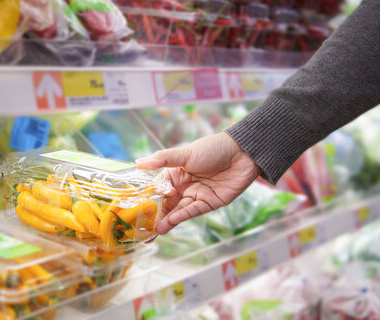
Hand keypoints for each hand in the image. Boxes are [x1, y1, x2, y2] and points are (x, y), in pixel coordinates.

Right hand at [136, 133, 260, 234]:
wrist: (242, 153)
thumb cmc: (213, 149)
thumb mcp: (185, 153)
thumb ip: (163, 160)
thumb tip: (138, 163)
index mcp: (175, 173)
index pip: (157, 188)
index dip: (148, 197)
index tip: (136, 207)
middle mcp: (184, 186)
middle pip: (167, 203)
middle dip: (156, 214)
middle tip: (143, 226)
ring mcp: (196, 195)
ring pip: (178, 210)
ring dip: (168, 220)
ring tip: (156, 230)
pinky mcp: (209, 203)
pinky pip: (193, 211)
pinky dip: (182, 216)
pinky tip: (171, 222)